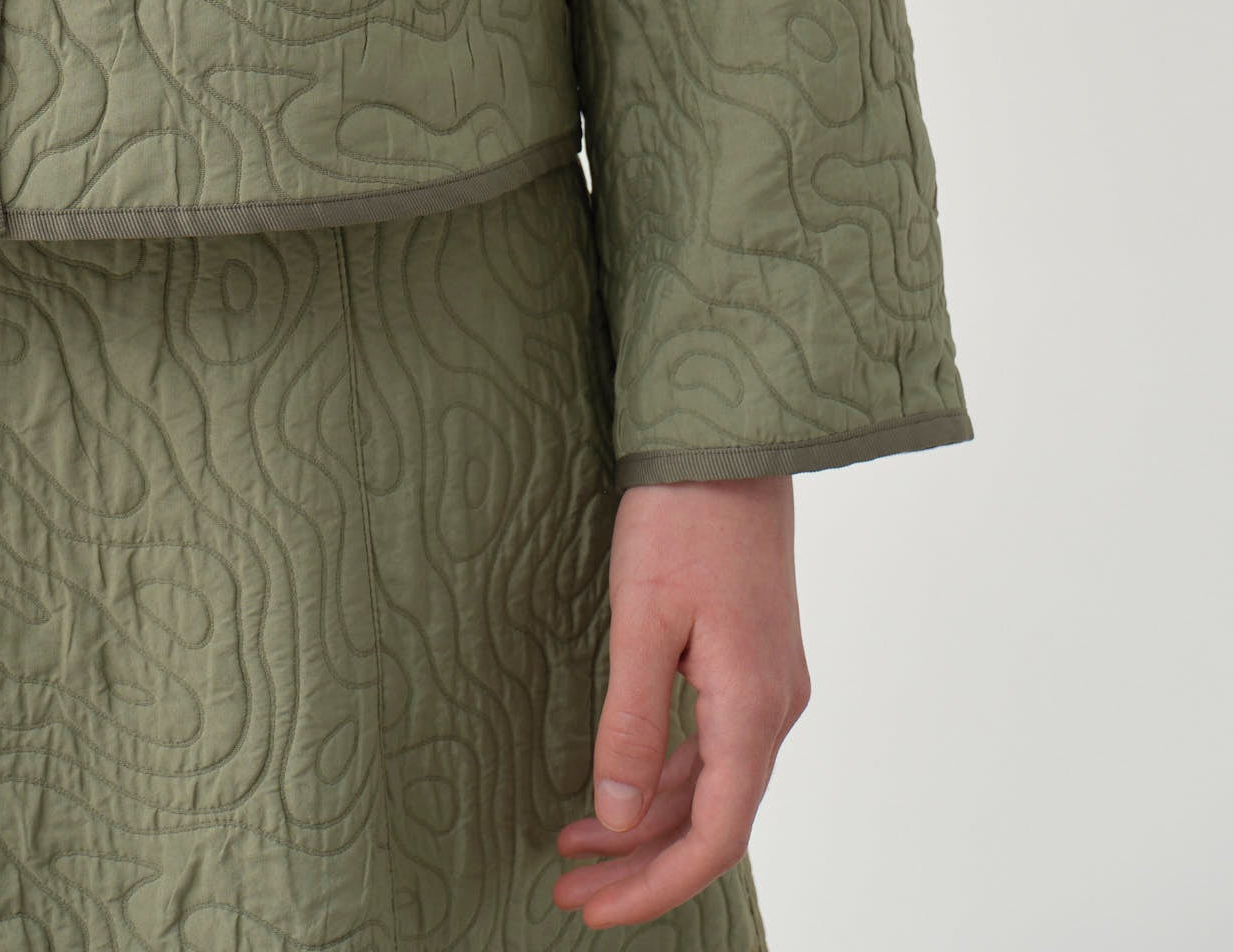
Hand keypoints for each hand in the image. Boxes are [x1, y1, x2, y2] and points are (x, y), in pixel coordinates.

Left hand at [552, 477, 809, 930]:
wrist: (729, 438)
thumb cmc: (684, 517)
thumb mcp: (642, 619)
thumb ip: (631, 722)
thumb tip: (614, 817)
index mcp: (754, 708)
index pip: (715, 836)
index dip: (656, 885)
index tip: (594, 910)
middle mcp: (772, 709)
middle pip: (711, 820)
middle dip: (640, 865)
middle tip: (569, 893)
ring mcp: (766, 685)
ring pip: (707, 782)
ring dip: (643, 819)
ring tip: (571, 846)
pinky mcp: (749, 660)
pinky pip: (709, 742)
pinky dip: (659, 772)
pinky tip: (612, 783)